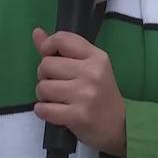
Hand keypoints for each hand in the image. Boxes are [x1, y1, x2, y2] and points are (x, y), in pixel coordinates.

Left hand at [32, 28, 126, 157]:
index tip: (49, 57)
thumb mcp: (87, 66)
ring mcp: (85, 95)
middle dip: (45, 75)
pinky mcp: (78, 115)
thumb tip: (37, 32)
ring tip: (57, 99)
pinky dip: (42, 111)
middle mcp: (91, 73)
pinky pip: (44, 109)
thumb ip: (61, 49)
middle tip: (57, 84)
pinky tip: (52, 111)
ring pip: (43, 87)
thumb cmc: (100, 92)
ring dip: (43, 95)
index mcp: (95, 56)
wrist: (120, 125)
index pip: (61, 39)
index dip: (47, 47)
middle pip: (46, 65)